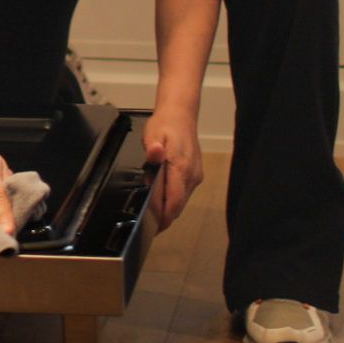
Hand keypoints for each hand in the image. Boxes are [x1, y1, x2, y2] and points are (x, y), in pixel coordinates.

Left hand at [142, 111, 203, 227]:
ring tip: (152, 214)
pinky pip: (183, 194)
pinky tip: (161, 198)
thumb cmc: (165, 125)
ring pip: (181, 202)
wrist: (181, 115)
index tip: (151, 227)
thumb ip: (152, 150)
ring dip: (168, 209)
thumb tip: (154, 154)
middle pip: (177, 206)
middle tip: (147, 225)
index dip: (162, 217)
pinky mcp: (196, 176)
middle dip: (163, 217)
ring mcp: (195, 177)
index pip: (173, 202)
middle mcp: (192, 176)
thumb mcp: (153, 135)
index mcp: (181, 168)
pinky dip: (173, 200)